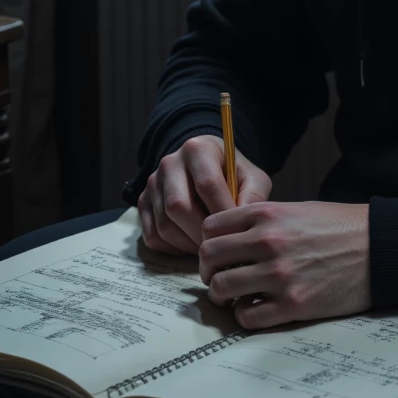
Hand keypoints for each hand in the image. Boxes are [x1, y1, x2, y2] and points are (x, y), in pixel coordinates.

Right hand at [138, 135, 271, 254]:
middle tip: (221, 246)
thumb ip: (254, 196)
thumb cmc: (232, 174)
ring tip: (209, 248)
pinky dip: (173, 249)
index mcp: (198, 149)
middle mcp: (169, 163)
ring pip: (165, 225)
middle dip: (202, 233)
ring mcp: (153, 184)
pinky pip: (152, 236)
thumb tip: (244, 221)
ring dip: (188, 245)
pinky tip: (192, 246)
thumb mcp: (251, 177)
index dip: (222, 213)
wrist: (207, 168)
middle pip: (179, 207)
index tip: (237, 232)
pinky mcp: (143, 203)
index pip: (207, 184)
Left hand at [198, 201, 370, 329]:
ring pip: (221, 289)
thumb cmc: (340, 227)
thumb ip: (262, 221)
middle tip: (219, 277)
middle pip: (208, 258)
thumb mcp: (297, 210)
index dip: (209, 242)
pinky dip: (245, 315)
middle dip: (209, 271)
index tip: (217, 253)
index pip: (210, 228)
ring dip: (223, 296)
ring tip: (236, 296)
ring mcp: (278, 275)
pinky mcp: (292, 304)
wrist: (379, 247)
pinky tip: (257, 308)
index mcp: (267, 214)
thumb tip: (232, 240)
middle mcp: (267, 242)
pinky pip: (247, 316)